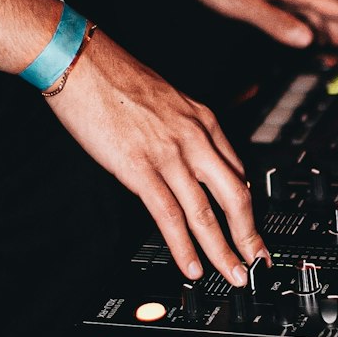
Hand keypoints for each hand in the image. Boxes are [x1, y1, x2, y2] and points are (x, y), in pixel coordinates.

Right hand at [49, 29, 268, 284]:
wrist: (80, 61)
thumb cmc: (114, 78)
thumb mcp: (165, 100)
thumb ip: (182, 131)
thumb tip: (187, 160)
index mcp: (203, 120)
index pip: (238, 172)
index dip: (247, 208)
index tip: (252, 229)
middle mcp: (195, 137)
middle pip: (235, 196)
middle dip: (249, 236)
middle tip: (257, 262)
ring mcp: (169, 154)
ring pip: (206, 212)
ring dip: (222, 251)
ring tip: (232, 275)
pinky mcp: (140, 168)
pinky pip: (170, 215)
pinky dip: (184, 247)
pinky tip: (192, 266)